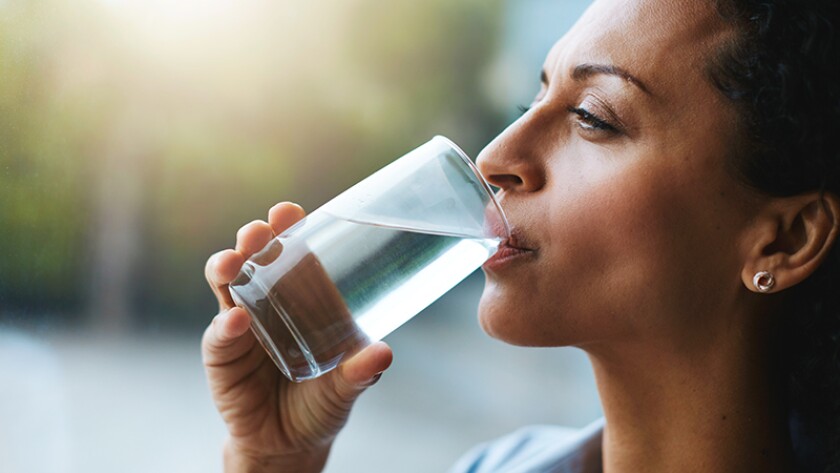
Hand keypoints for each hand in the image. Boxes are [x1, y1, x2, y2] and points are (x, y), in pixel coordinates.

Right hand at [202, 202, 392, 472]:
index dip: (288, 228)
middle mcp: (267, 302)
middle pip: (254, 258)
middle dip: (253, 238)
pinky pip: (219, 335)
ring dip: (227, 268)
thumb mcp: (346, 387)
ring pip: (226, 285)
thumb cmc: (322, 402)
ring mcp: (240, 325)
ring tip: (234, 263)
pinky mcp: (222, 355)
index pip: (292, 252)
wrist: (290, 444)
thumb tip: (384, 352)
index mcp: (302, 297)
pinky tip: (235, 322)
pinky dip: (225, 326)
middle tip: (259, 232)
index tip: (289, 211)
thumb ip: (361, 371)